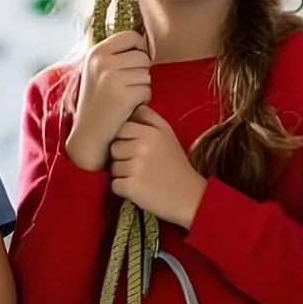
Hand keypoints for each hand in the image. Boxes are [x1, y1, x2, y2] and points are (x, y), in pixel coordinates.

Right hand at [64, 30, 151, 168]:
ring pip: (147, 74)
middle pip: (142, 57)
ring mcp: (112, 76)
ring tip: (125, 97)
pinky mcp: (123, 93)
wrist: (90, 132)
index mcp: (96, 52)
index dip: (139, 49)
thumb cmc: (98, 101)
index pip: (131, 36)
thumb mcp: (97, 70)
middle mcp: (102, 61)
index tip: (134, 63)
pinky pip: (147, 90)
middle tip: (126, 87)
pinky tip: (128, 106)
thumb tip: (141, 38)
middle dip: (141, 72)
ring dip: (142, 86)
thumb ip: (115, 54)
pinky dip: (143, 100)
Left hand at [107, 107, 206, 227]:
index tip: (135, 148)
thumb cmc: (176, 164)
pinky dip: (123, 189)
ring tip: (140, 177)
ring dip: (122, 174)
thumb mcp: (168, 134)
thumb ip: (149, 117)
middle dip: (122, 157)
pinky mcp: (130, 188)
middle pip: (113, 148)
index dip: (125, 139)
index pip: (121, 129)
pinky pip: (114, 185)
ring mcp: (135, 168)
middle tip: (139, 165)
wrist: (190, 197)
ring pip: (112, 168)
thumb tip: (132, 106)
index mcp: (150, 133)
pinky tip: (138, 189)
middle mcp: (141, 147)